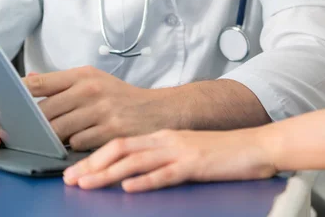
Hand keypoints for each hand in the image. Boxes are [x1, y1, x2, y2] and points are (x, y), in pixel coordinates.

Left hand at [24, 66, 176, 150]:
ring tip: (54, 137)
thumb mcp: (95, 80)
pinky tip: (80, 140)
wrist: (158, 109)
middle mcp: (91, 90)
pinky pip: (77, 143)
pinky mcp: (110, 130)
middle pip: (44, 111)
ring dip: (53, 137)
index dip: (18, 95)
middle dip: (33, 124)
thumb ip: (62, 82)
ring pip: (59, 129)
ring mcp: (101, 111)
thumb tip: (28, 79)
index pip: (40, 83)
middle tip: (26, 130)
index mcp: (84, 75)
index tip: (6, 103)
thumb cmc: (122, 96)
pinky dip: (74, 145)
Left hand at [62, 128, 277, 191]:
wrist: (254, 145)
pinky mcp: (196, 165)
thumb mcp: (185, 151)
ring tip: (87, 184)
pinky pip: (167, 174)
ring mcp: (181, 151)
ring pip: (137, 161)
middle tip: (70, 179)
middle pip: (121, 149)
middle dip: (92, 164)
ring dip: (108, 174)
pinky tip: (129, 189)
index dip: (94, 156)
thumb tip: (133, 174)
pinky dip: (146, 182)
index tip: (74, 170)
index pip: (120, 143)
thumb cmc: (221, 153)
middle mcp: (167, 140)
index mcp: (163, 136)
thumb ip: (161, 158)